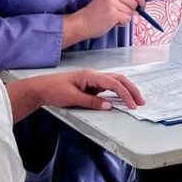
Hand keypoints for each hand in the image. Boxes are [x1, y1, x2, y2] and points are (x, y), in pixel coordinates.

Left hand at [8, 69, 145, 121]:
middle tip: (141, 102)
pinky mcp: (90, 86)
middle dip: (131, 90)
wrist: (40, 88)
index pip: (113, 83)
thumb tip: (110, 106)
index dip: (125, 94)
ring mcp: (93, 80)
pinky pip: (108, 87)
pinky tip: (122, 99)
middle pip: (119, 79)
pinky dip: (118, 92)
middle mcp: (94, 75)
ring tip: (136, 100)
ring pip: (115, 82)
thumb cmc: (53, 90)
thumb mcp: (72, 98)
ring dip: (126, 90)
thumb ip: (91, 102)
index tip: (132, 105)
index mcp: (90, 75)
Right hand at [62, 0, 145, 46]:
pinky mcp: (113, 14)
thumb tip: (141, 6)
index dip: (140, 1)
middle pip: (134, 3)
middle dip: (130, 12)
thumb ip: (124, 0)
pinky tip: (112, 23)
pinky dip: (121, 24)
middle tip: (118, 15)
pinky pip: (127, 20)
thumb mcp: (110, 1)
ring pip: (131, 13)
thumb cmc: (97, 13)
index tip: (141, 7)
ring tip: (113, 18)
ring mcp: (113, 3)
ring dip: (124, 18)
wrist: (83, 22)